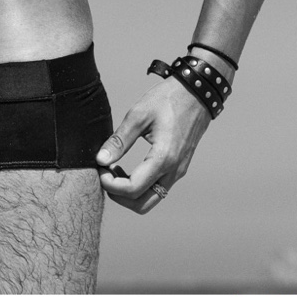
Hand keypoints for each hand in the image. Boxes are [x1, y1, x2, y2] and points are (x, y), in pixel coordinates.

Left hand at [95, 76, 211, 212]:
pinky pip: (157, 188)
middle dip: (118, 195)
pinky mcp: (178, 168)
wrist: (197, 92)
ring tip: (113, 170)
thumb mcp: (138, 115)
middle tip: (104, 174)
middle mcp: (174, 171)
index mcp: (163, 158)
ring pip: (150, 199)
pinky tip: (126, 168)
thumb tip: (100, 160)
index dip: (110, 185)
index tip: (99, 169)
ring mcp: (178, 171)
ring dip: (129, 193)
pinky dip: (139, 186)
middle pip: (142, 204)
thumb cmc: (167, 99)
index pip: (133, 189)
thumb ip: (119, 140)